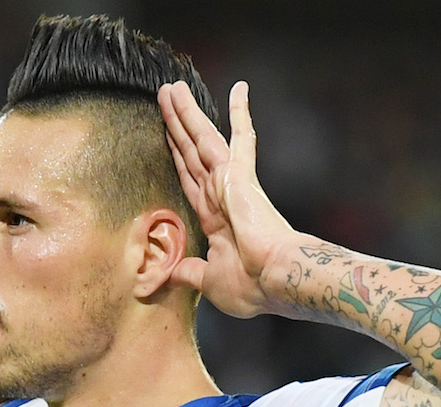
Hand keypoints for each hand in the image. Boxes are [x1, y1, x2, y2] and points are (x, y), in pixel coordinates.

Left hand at [157, 81, 296, 317]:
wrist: (276, 280)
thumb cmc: (251, 286)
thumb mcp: (207, 281)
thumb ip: (187, 273)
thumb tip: (166, 276)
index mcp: (215, 218)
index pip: (190, 179)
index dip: (177, 157)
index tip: (168, 137)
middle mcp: (221, 194)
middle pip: (190, 152)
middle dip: (176, 126)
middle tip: (164, 98)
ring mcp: (230, 182)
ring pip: (202, 139)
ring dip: (186, 113)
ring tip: (171, 87)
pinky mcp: (240, 176)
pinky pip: (239, 137)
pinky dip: (239, 113)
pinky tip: (239, 88)